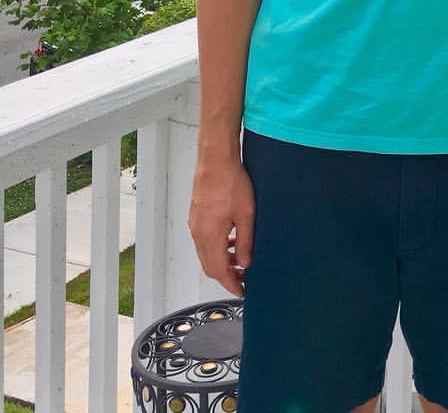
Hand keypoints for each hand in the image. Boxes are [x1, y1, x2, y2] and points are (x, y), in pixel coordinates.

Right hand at [189, 154, 254, 296]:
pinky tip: (231, 239)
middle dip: (226, 275)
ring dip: (222, 260)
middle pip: (210, 265)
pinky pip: (204, 240)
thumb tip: (246, 263)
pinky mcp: (197, 216)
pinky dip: (217, 247)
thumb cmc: (231, 182)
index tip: (242, 291)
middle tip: (244, 278)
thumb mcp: (247, 214)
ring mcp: (195, 225)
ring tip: (241, 258)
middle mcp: (198, 233)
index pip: (218, 271)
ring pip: (206, 253)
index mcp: (210, 236)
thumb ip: (246, 241)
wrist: (216, 160)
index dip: (231, 284)